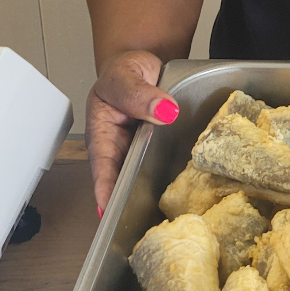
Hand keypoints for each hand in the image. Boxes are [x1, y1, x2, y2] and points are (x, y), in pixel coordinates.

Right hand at [86, 49, 178, 214]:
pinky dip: (173, 175)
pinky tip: (188, 189)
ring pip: (144, 178)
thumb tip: (164, 111)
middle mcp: (120, 148)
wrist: (147, 63)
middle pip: (123, 181)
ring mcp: (141, 151)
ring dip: (154, 194)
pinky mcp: (160, 150)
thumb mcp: (127, 74)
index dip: (105, 191)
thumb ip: (140, 93)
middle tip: (142, 227)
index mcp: (102, 134)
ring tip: (166, 218)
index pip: (102, 167)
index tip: (109, 212)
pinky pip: (165, 165)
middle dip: (129, 204)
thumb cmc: (127, 69)